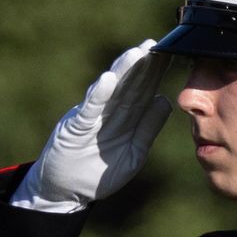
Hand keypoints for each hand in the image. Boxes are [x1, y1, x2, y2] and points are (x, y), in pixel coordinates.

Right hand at [11, 40, 171, 209]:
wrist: (64, 192)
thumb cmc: (98, 173)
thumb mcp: (133, 154)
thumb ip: (147, 129)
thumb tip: (164, 100)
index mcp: (124, 119)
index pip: (143, 92)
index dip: (156, 74)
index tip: (172, 54)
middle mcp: (108, 114)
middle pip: (130, 86)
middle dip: (144, 66)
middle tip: (157, 44)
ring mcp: (91, 119)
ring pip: (111, 92)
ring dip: (123, 73)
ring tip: (137, 53)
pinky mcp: (75, 129)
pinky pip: (89, 110)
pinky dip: (99, 95)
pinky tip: (108, 79)